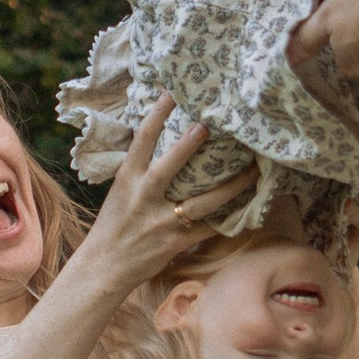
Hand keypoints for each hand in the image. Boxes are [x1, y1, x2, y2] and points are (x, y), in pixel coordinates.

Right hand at [84, 93, 252, 287]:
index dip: (156, 115)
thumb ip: (141, 170)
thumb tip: (161, 140)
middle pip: (169, 168)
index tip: (171, 93)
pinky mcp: (175, 242)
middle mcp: (144, 198)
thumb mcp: (121, 192)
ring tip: (253, 170)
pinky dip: (228, 219)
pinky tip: (249, 208)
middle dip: (187, 147)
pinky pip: (208, 228)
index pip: (142, 141)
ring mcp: (161, 221)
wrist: (105, 266)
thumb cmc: (114, 224)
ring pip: (201, 202)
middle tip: (207, 126)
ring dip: (230, 187)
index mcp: (128, 180)